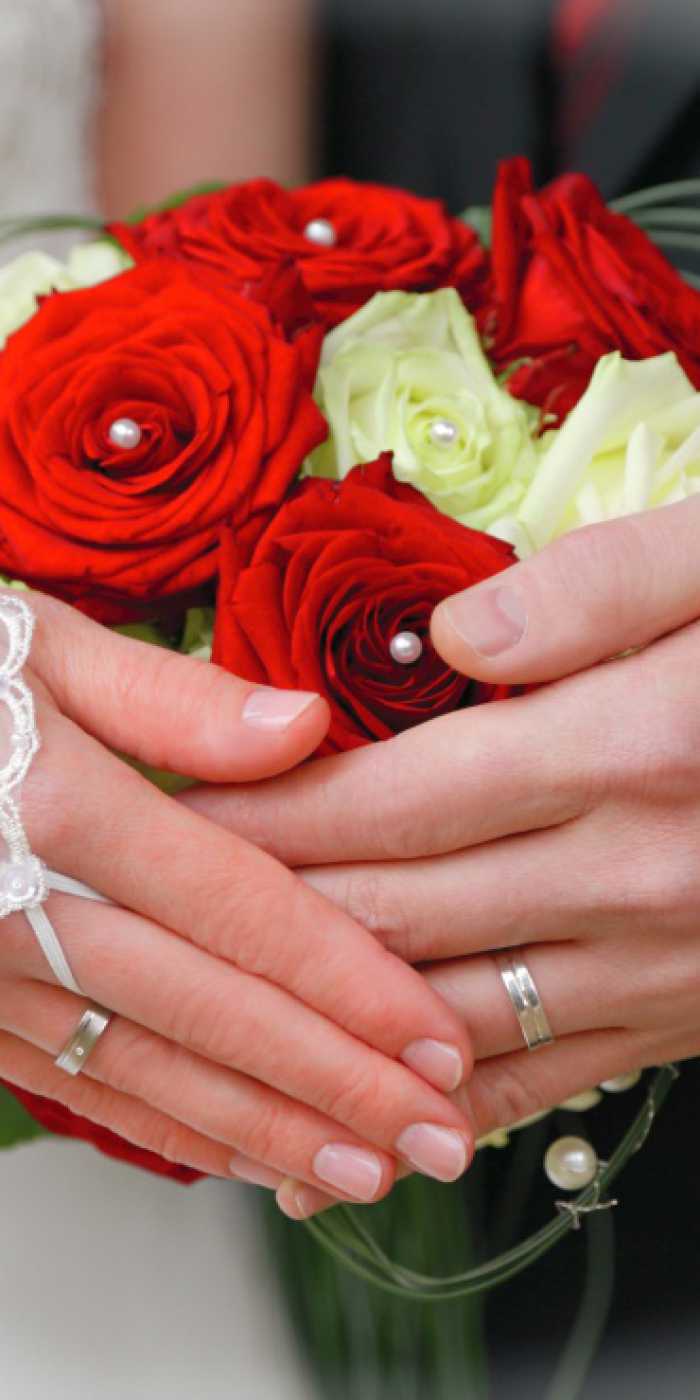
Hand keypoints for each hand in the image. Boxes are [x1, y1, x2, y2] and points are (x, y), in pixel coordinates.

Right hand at [0, 592, 473, 1202]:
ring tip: (361, 1172)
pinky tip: (232, 1155)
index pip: (245, 916)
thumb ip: (169, 697)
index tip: (438, 1040)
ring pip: (147, 1074)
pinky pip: (71, 1087)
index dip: (352, 986)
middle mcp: (24, 913)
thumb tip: (305, 727)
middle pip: (214, 1016)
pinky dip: (161, 1130)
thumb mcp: (28, 639)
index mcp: (63, 811)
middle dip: (338, 1089)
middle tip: (438, 1144)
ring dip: (264, 1131)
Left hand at [187, 495, 699, 1212]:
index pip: (393, 797)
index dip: (270, 809)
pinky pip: (539, 1080)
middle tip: (162, 898)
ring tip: (222, 1006)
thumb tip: (459, 631)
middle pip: (394, 910)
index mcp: (631, 748)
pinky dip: (435, 1101)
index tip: (178, 806)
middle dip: (259, 909)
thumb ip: (601, 588)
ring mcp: (661, 964)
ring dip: (320, 1013)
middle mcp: (635, 874)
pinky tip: (362, 1112)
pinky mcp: (686, 1015)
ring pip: (445, 1010)